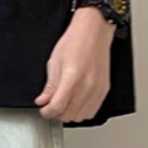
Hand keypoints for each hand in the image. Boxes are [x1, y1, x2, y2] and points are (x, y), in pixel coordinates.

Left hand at [35, 8, 114, 122]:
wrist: (94, 30)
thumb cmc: (76, 41)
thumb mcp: (54, 62)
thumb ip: (49, 86)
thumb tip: (43, 101)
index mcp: (72, 77)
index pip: (57, 107)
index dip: (46, 112)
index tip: (44, 110)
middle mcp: (87, 86)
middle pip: (68, 115)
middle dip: (57, 113)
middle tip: (52, 105)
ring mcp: (97, 89)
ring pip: (80, 116)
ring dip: (70, 114)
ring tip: (65, 104)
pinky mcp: (104, 90)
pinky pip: (92, 111)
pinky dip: (82, 111)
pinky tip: (76, 103)